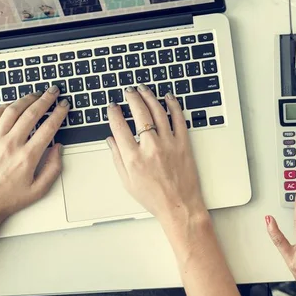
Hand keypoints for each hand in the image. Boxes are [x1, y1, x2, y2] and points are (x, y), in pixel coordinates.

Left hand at [0, 87, 69, 224]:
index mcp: (28, 156)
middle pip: (31, 114)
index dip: (59, 113)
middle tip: (53, 92)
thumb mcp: (39, 189)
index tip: (64, 106)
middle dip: (45, 99)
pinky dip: (4, 107)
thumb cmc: (8, 197)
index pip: (48, 127)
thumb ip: (53, 168)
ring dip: (26, 99)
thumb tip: (58, 149)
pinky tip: (12, 105)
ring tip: (35, 95)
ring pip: (12, 110)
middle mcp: (11, 144)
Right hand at [106, 85, 206, 227]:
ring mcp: (169, 144)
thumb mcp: (127, 182)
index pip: (119, 126)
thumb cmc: (154, 198)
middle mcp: (151, 148)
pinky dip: (174, 106)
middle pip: (139, 113)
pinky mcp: (184, 144)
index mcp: (133, 158)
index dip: (114, 113)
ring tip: (144, 89)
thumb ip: (117, 158)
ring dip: (150, 97)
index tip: (112, 106)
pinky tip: (168, 98)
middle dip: (132, 98)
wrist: (180, 206)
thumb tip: (111, 139)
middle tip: (129, 91)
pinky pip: (179, 119)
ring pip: (159, 112)